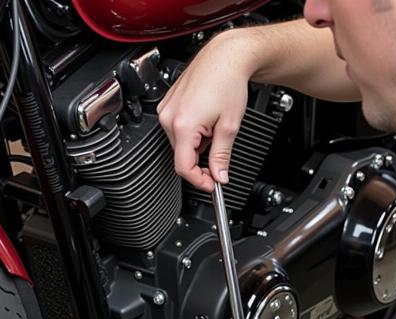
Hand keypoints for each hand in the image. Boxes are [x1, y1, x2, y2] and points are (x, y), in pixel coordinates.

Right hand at [157, 31, 253, 191]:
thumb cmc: (228, 82)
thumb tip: (219, 176)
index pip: (184, 168)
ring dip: (197, 145)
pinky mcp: (167, 105)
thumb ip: (221, 156)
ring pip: (179, 144)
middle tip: (219, 153)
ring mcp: (166, 110)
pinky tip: (205, 120)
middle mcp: (169, 118)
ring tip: (213, 128)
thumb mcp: (229, 126)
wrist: (225, 56)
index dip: (199, 181)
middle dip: (201, 160)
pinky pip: (177, 130)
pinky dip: (192, 133)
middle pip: (181, 156)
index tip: (211, 184)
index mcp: (183, 125)